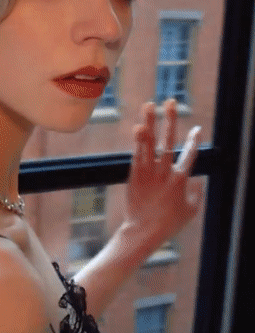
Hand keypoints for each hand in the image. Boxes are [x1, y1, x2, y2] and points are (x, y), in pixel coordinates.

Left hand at [126, 98, 202, 246]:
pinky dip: (138, 139)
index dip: (193, 141)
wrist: (143, 231)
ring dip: (149, 122)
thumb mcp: (191, 211)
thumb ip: (196, 193)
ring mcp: (148, 171)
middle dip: (170, 120)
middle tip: (170, 102)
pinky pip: (137, 152)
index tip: (196, 129)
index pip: (190, 155)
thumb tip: (197, 179)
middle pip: (168, 141)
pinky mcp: (134, 173)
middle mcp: (164, 172)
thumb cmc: (169, 223)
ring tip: (148, 105)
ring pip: (148, 142)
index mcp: (181, 180)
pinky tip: (138, 126)